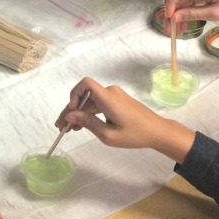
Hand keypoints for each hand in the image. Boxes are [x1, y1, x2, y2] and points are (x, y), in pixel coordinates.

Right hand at [54, 78, 194, 162]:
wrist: (158, 132)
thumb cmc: (135, 135)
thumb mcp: (108, 135)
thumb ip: (88, 123)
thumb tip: (70, 115)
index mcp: (108, 98)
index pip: (85, 84)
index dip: (74, 94)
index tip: (71, 111)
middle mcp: (110, 92)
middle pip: (84, 95)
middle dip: (71, 110)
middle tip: (61, 126)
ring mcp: (114, 96)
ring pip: (90, 101)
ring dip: (79, 113)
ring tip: (70, 129)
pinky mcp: (117, 101)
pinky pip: (98, 104)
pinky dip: (89, 113)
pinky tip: (83, 125)